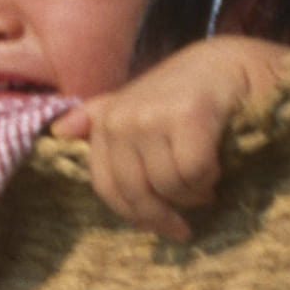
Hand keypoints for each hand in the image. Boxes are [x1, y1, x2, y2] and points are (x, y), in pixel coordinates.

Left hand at [50, 36, 289, 239]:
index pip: (108, 189)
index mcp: (107, 120)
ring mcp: (152, 114)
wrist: (231, 64)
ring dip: (195, 190)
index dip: (139, 215)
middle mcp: (122, 116)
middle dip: (170, 210)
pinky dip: (210, 175)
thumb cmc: (185, 93)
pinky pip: (193, 174)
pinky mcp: (188, 115)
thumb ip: (100, 119)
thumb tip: (58, 132)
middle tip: (198, 201)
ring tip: (208, 169)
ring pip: (169, 188)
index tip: (168, 225)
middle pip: (138, 195)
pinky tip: (218, 158)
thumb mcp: (139, 105)